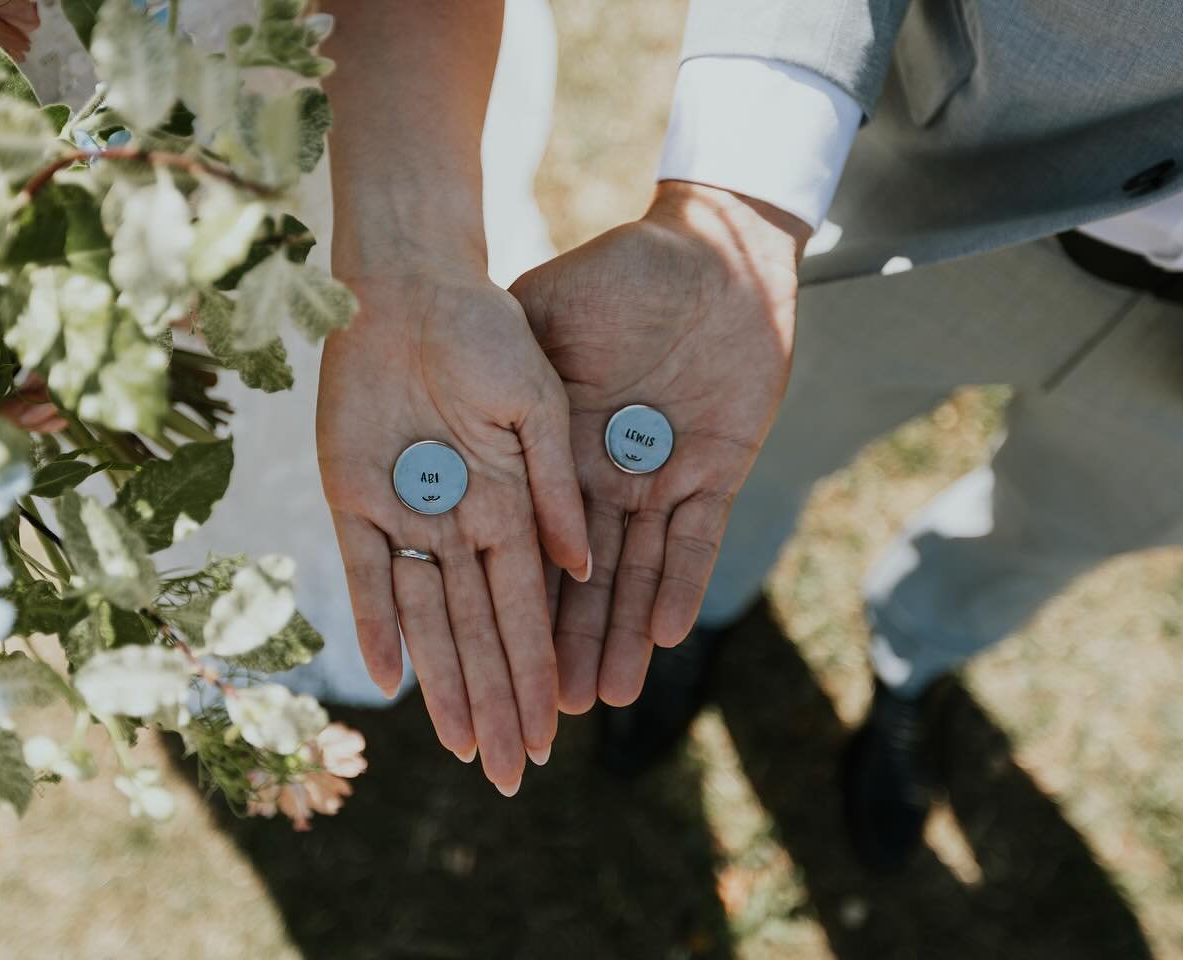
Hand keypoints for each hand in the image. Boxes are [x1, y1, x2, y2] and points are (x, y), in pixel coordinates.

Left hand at [317, 261, 589, 794]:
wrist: (412, 286)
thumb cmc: (487, 333)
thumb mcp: (536, 406)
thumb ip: (553, 488)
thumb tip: (585, 565)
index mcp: (511, 505)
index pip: (529, 606)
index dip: (540, 668)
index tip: (557, 725)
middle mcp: (461, 521)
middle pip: (480, 630)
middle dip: (497, 701)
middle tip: (510, 772)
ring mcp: (406, 513)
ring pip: (428, 618)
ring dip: (446, 682)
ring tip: (464, 747)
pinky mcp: (353, 496)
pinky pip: (363, 573)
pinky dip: (375, 623)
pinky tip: (392, 680)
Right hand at [511, 182, 808, 710]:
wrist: (708, 250)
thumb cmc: (615, 275)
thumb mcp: (544, 321)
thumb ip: (517, 389)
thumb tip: (461, 445)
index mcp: (559, 451)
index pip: (528, 544)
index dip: (509, 605)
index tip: (483, 663)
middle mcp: (608, 479)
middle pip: (583, 582)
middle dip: (562, 647)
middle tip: (538, 717)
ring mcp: (663, 478)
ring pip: (641, 574)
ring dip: (621, 634)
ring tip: (604, 697)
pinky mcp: (720, 468)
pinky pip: (700, 536)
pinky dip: (683, 580)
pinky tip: (663, 633)